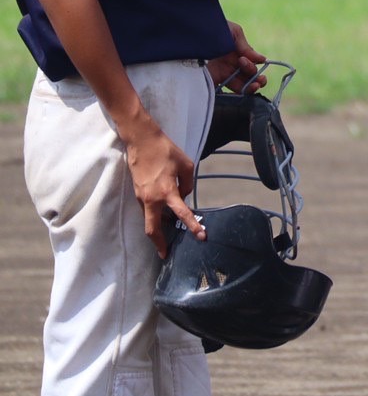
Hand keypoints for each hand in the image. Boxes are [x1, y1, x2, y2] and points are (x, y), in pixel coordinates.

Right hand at [124, 122, 204, 256]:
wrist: (141, 141)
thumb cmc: (166, 151)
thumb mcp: (186, 165)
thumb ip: (188, 184)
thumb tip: (183, 197)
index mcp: (166, 191)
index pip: (182, 214)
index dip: (192, 226)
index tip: (201, 237)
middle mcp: (151, 198)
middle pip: (152, 229)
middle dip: (159, 244)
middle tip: (165, 254)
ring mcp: (141, 197)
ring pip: (149, 220)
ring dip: (158, 229)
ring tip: (168, 236)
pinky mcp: (137, 193)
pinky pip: (147, 209)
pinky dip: (155, 216)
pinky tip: (164, 215)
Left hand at [207, 20, 265, 91]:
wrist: (187, 34)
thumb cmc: (212, 28)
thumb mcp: (233, 32)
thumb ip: (246, 46)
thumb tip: (262, 59)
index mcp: (238, 54)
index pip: (252, 65)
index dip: (253, 65)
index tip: (243, 59)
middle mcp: (232, 65)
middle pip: (250, 77)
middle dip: (257, 79)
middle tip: (257, 79)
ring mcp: (222, 75)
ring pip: (241, 86)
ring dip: (250, 88)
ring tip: (253, 87)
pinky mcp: (212, 82)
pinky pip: (226, 92)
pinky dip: (236, 95)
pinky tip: (240, 93)